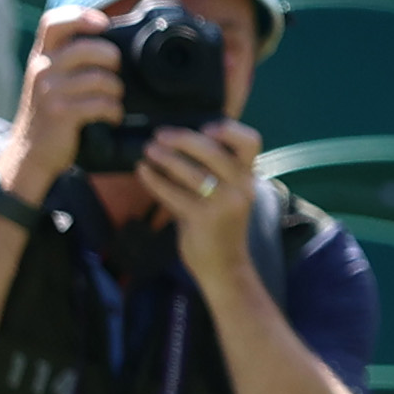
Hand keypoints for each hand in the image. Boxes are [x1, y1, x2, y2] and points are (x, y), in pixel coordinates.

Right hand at [0, 6, 122, 198]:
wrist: (30, 152)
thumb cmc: (48, 113)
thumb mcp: (49, 79)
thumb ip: (67, 59)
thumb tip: (107, 39)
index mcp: (40, 57)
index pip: (53, 21)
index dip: (81, 16)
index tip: (102, 24)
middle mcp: (42, 69)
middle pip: (88, 48)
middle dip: (112, 60)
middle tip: (115, 73)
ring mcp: (50, 91)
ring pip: (101, 79)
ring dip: (116, 92)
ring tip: (113, 101)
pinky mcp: (62, 114)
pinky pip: (102, 104)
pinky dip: (114, 112)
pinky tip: (110, 117)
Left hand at [137, 119, 259, 281]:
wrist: (224, 266)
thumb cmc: (218, 225)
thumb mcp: (224, 193)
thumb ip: (209, 169)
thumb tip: (173, 142)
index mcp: (248, 176)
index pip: (251, 142)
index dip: (229, 129)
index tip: (205, 127)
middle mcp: (241, 188)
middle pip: (214, 150)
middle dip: (183, 139)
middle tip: (160, 136)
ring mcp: (223, 204)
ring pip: (190, 171)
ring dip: (164, 157)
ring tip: (148, 151)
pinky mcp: (202, 219)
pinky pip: (172, 193)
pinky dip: (154, 180)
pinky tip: (142, 171)